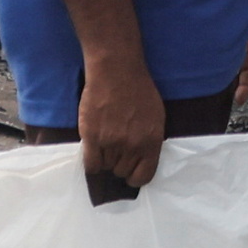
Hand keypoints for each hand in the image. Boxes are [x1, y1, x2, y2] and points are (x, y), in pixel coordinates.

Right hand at [77, 51, 167, 203]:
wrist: (116, 70)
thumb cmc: (139, 90)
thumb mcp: (156, 117)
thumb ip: (150, 140)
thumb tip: (142, 159)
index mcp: (152, 141)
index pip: (143, 176)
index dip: (135, 177)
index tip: (130, 172)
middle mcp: (132, 145)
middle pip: (122, 172)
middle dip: (119, 163)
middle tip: (116, 148)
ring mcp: (111, 142)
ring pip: (106, 167)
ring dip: (105, 159)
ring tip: (105, 141)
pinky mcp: (92, 136)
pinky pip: (90, 164)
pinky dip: (92, 163)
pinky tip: (94, 151)